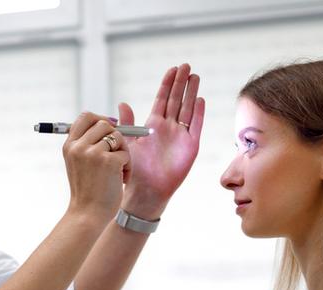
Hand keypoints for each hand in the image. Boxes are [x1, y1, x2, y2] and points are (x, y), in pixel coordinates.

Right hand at [62, 112, 130, 222]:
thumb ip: (87, 144)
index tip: (111, 127)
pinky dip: (128, 167)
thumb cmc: (87, 191)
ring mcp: (93, 153)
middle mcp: (79, 146)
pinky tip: (122, 180)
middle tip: (118, 154)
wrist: (87, 214)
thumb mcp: (79, 164)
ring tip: (120, 171)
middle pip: (105, 124)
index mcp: (70, 146)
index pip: (86, 116)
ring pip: (118, 137)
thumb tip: (109, 123)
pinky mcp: (108, 161)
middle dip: (116, 137)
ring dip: (124, 153)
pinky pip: (125, 153)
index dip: (101, 118)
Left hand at [120, 63, 204, 218]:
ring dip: (191, 93)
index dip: (167, 84)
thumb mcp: (127, 143)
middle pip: (177, 100)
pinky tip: (200, 99)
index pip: (162, 99)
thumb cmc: (134, 170)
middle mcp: (168, 128)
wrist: (146, 191)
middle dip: (181, 83)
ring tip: (195, 76)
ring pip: (188, 109)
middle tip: (186, 65)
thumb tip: (122, 103)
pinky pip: (196, 126)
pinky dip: (198, 113)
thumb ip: (127, 123)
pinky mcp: (190, 147)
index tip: (172, 69)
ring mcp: (180, 136)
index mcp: (153, 125)